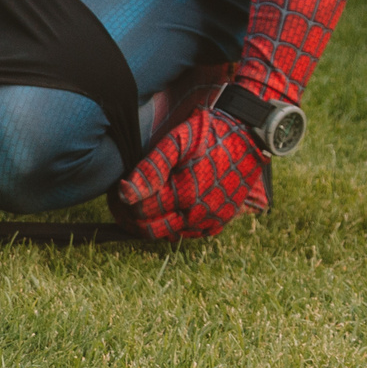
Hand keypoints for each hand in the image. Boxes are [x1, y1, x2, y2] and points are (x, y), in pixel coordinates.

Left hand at [111, 105, 268, 239]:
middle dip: (132, 216)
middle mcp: (197, 213)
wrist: (248, 135)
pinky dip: (175, 226)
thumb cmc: (208, 134)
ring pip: (169, 234)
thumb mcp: (176, 143)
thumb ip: (150, 169)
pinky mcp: (221, 221)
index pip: (139, 211)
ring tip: (142, 203)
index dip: (123, 203)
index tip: (118, 189)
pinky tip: (167, 209)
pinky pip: (190, 233)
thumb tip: (126, 193)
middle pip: (151, 228)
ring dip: (152, 222)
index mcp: (183, 193)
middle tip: (123, 201)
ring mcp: (210, 220)